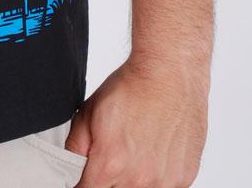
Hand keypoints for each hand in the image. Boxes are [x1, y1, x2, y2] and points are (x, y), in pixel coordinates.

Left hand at [68, 57, 208, 187]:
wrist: (169, 75)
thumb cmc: (132, 88)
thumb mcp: (88, 112)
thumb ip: (75, 146)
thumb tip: (68, 167)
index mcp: (110, 164)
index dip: (81, 184)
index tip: (84, 176)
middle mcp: (138, 178)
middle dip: (106, 178)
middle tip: (110, 155)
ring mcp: (164, 181)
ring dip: (131, 178)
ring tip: (132, 150)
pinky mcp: (183, 178)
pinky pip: (163, 187)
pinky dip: (154, 176)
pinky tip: (152, 153)